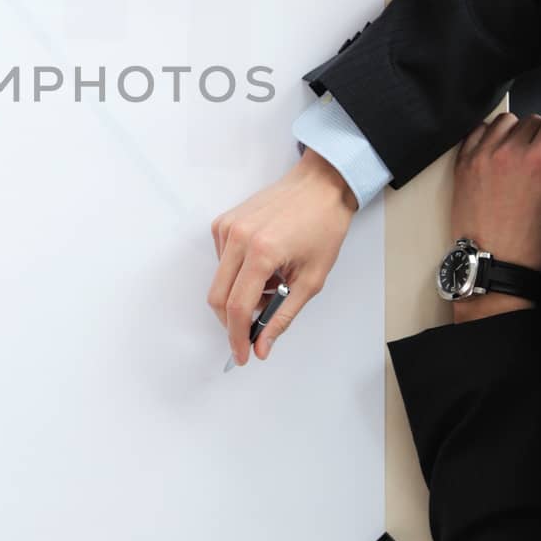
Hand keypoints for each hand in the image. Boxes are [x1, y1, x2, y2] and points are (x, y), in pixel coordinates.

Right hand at [209, 149, 357, 365]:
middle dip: (233, 321)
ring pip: (220, 281)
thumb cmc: (322, 227)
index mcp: (261, 252)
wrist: (319, 186)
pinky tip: (263, 266)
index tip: (242, 355)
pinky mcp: (223, 222)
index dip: (238, 337)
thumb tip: (262, 346)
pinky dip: (238, 274)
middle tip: (255, 330)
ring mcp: (227, 228)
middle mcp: (237, 237)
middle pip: (218, 297)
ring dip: (240, 295)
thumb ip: (282, 316)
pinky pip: (222, 262)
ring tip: (272, 285)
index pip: (238, 307)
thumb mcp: (311, 280)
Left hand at [450, 112, 540, 321]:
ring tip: (522, 153)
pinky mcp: (463, 164)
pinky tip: (498, 151)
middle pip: (532, 120)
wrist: (495, 262)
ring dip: (517, 131)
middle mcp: (507, 152)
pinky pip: (477, 132)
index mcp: (538, 159)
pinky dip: (490, 135)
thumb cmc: (532, 239)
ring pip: (504, 121)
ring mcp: (481, 156)